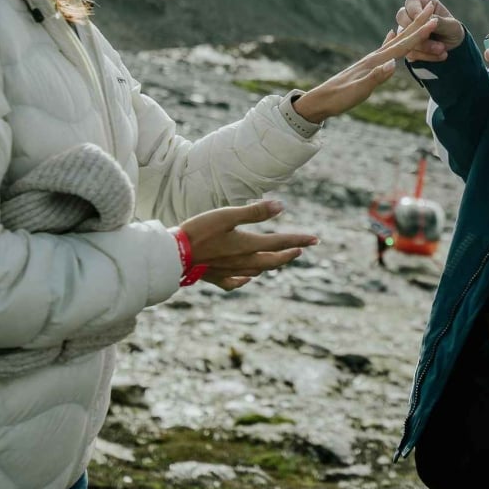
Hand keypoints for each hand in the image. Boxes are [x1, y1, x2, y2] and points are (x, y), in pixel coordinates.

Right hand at [179, 199, 315, 289]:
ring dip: (271, 264)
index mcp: (247, 246)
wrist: (173, 254)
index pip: (280, 242)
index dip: (299, 239)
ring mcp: (229, 271)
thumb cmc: (199, 231)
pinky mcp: (215, 276)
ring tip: (279, 260)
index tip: (315, 239)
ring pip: (257, 270)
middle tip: (301, 249)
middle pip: (272, 260)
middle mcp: (242, 261)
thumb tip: (281, 206)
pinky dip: (246, 279)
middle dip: (288, 254)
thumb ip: (254, 212)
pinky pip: (236, 282)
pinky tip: (247, 278)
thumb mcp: (227, 215)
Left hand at [292, 8, 439, 122]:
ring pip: (395, 41)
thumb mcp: (359, 91)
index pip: (402, 45)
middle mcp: (375, 57)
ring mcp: (371, 60)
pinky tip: (391, 34)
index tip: (434, 20)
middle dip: (417, 24)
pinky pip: (384, 48)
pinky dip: (391, 39)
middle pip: (401, 37)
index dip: (419, 34)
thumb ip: (376, 77)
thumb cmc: (340, 98)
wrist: (321, 100)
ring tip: (418, 18)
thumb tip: (394, 64)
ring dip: (408, 30)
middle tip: (431, 7)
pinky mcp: (367, 65)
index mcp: (376, 61)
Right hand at [394, 0, 464, 62]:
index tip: (429, 21)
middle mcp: (409, 16)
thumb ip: (440, 21)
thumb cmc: (452, 30)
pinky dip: (425, 56)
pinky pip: (409, 52)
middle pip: (401, 18)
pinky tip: (440, 56)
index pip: (411, 2)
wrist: (453, 47)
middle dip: (418, 31)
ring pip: (404, 38)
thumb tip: (430, 20)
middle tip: (432, 35)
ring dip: (424, 46)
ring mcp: (405, 32)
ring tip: (442, 49)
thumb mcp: (451, 25)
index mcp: (421, 3)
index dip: (416, 12)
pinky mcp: (406, 47)